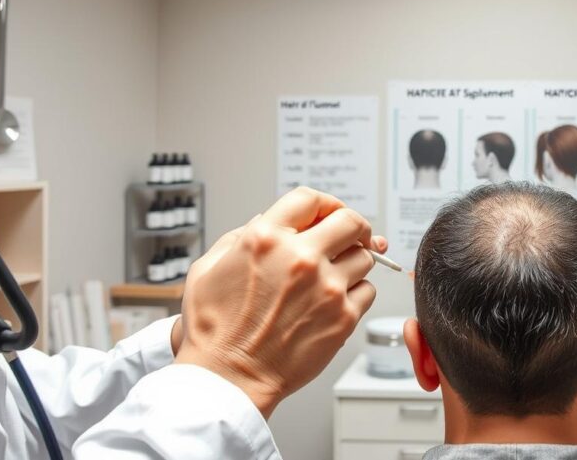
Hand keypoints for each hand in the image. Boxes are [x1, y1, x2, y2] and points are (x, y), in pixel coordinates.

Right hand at [174, 187, 386, 416]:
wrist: (229, 378)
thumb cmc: (215, 330)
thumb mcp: (208, 268)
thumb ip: (241, 236)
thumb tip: (267, 220)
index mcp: (265, 239)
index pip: (309, 198)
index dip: (324, 203)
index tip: (328, 213)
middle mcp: (300, 257)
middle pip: (350, 221)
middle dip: (354, 227)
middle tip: (352, 237)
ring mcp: (327, 287)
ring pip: (365, 257)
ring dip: (354, 262)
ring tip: (335, 276)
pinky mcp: (343, 316)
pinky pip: (368, 291)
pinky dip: (357, 293)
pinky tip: (336, 302)